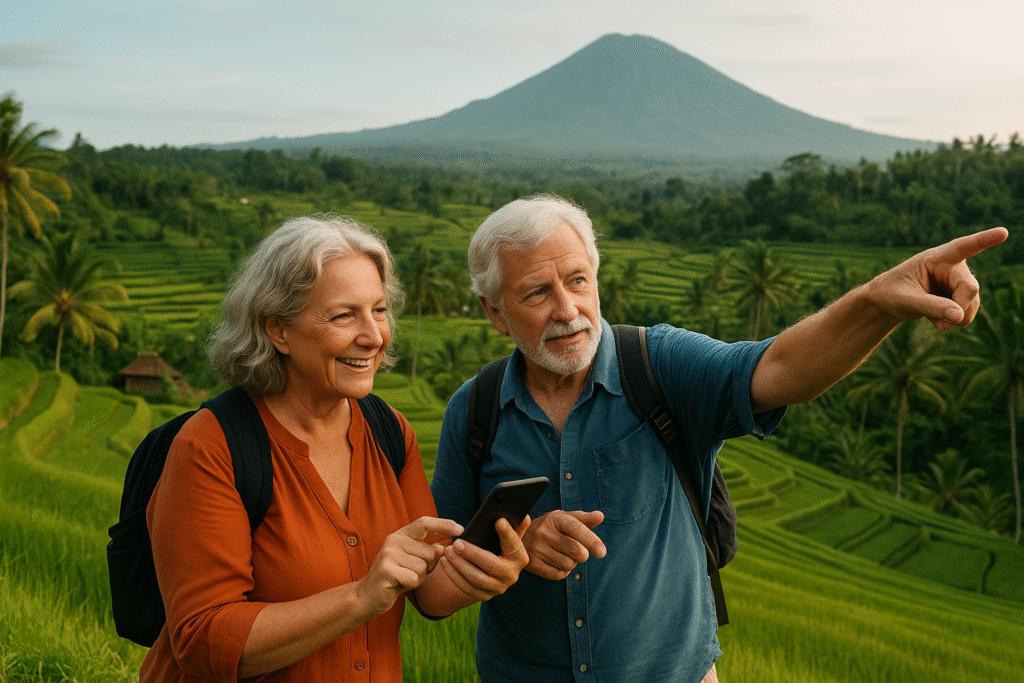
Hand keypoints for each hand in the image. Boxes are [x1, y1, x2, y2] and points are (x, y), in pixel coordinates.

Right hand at [357, 516, 461, 616]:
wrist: (367, 595)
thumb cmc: (396, 577)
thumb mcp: (414, 562)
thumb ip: (428, 553)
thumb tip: (441, 549)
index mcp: (401, 535)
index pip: (424, 523)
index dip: (443, 524)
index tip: (461, 529)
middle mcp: (394, 540)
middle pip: (430, 553)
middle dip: (427, 568)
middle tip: (410, 572)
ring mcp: (388, 554)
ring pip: (423, 567)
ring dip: (418, 578)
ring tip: (403, 578)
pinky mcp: (386, 569)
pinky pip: (414, 578)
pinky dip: (411, 585)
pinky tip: (399, 585)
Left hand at [439, 516, 529, 600]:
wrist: (495, 571)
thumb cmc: (500, 547)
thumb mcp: (510, 537)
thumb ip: (515, 526)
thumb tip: (524, 516)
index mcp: (520, 558)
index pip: (514, 544)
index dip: (507, 533)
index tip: (498, 521)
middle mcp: (512, 575)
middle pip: (491, 565)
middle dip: (472, 553)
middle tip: (457, 543)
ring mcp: (498, 588)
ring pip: (476, 579)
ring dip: (459, 565)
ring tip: (448, 551)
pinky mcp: (485, 596)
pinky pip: (466, 588)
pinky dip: (453, 575)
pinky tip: (444, 562)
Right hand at [521, 510, 605, 579]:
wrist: (520, 537)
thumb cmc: (550, 527)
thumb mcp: (564, 518)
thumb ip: (583, 518)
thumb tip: (600, 517)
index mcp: (554, 518)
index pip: (576, 529)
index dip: (591, 540)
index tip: (602, 552)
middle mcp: (543, 532)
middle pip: (575, 550)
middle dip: (583, 554)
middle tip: (579, 552)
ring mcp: (536, 548)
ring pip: (568, 564)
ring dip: (572, 563)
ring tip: (564, 555)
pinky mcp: (532, 563)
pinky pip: (558, 574)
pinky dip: (563, 571)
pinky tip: (557, 562)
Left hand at [867, 227, 1007, 330]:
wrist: (885, 304)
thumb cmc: (890, 294)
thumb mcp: (905, 300)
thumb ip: (930, 307)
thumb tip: (959, 316)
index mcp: (935, 258)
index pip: (961, 247)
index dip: (983, 240)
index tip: (1003, 232)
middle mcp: (951, 267)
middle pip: (970, 287)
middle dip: (959, 307)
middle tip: (944, 323)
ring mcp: (956, 282)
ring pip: (972, 302)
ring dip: (958, 317)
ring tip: (936, 322)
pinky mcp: (957, 296)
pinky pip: (968, 312)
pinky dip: (956, 321)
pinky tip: (938, 321)